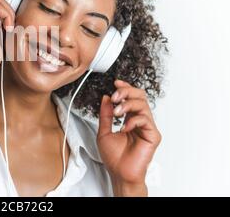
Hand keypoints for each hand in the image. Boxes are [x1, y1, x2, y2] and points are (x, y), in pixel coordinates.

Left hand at [96, 79, 161, 195]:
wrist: (119, 173)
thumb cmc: (113, 157)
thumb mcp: (104, 131)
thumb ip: (105, 115)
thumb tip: (106, 98)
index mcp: (129, 118)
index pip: (131, 97)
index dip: (125, 88)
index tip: (115, 83)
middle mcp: (140, 121)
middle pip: (140, 96)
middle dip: (126, 92)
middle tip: (115, 97)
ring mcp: (147, 127)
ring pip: (143, 105)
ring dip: (127, 104)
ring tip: (117, 112)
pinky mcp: (153, 135)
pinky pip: (145, 120)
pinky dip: (133, 120)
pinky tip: (124, 127)